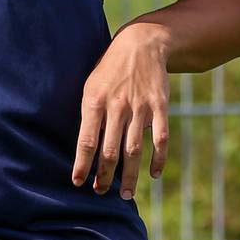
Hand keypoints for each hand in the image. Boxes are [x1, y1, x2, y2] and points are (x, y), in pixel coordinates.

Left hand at [72, 22, 171, 200]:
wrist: (141, 44)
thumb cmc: (109, 70)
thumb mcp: (90, 86)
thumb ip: (88, 115)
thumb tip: (83, 149)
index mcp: (94, 101)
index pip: (86, 142)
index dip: (82, 165)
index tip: (78, 183)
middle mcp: (117, 106)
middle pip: (110, 151)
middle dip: (104, 176)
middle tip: (101, 192)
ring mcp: (140, 107)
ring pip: (134, 150)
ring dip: (129, 176)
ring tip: (125, 194)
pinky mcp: (160, 106)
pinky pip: (160, 139)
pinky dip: (158, 159)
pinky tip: (153, 174)